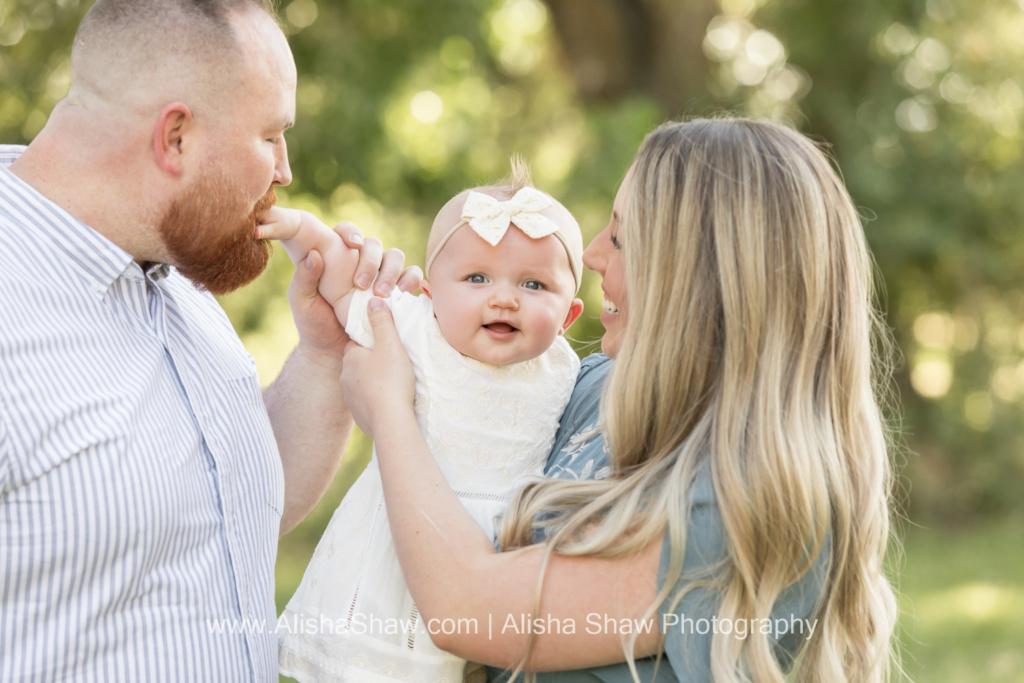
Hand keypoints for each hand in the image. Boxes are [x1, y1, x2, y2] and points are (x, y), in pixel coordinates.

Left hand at [288, 222, 421, 362]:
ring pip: (396, 257)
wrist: (336, 353)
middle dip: (371, 261)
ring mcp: (381, 276)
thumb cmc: (315, 325)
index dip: (351, 232)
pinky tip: (404, 293)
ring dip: (392, 271)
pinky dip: (412, 280)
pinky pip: (413, 276)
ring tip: (383, 294)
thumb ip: (304, 279)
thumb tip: (315, 254)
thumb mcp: (302, 302)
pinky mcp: (398, 291)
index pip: (347, 232)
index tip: (351, 244)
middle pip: (374, 244)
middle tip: (361, 285)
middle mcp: (361, 262)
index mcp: (337, 257)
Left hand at [340, 297, 415, 436]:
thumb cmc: (391, 379)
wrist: (390, 421)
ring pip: (361, 383)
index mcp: (350, 357)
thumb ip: (382, 321)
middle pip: (359, 363)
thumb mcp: (390, 345)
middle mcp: (344, 377)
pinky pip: (366, 402)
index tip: (386, 343)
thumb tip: (373, 300)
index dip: (372, 341)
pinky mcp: (358, 415)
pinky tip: (390, 401)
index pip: (357, 343)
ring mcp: (350, 398)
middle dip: (372, 361)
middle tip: (393, 362)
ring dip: (374, 382)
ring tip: (393, 383)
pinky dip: (375, 400)